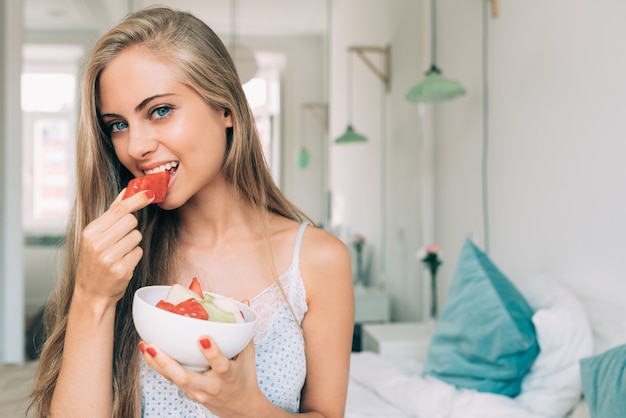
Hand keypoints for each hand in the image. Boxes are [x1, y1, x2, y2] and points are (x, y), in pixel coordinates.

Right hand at [74, 189, 154, 307]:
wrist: (91, 293)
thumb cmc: (94, 262)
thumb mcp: (95, 237)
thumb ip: (111, 214)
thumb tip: (126, 191)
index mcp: (90, 232)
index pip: (118, 209)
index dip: (136, 200)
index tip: (149, 193)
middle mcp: (97, 244)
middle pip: (131, 220)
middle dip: (131, 227)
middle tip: (120, 239)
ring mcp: (109, 257)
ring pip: (137, 236)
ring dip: (132, 243)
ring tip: (119, 253)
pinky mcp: (121, 269)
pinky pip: (138, 252)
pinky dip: (134, 256)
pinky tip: (123, 263)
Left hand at [140, 337, 265, 415]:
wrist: (240, 408)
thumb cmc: (244, 377)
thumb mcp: (248, 355)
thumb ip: (244, 330)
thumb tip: (243, 303)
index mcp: (229, 376)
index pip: (221, 365)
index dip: (212, 353)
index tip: (203, 338)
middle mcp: (211, 386)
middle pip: (185, 378)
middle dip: (167, 363)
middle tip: (154, 346)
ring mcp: (197, 391)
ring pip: (173, 379)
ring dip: (157, 362)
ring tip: (145, 345)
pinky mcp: (188, 392)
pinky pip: (171, 379)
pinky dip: (159, 365)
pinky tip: (148, 351)